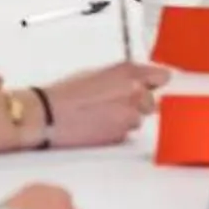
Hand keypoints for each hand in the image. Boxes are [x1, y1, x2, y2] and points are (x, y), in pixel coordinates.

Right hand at [39, 60, 171, 147]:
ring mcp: (129, 116)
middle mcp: (134, 93)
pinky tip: (96, 126)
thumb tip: (140, 80)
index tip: (151, 86)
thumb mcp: (96, 73)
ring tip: (99, 115)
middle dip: (137, 104)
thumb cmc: (65, 94)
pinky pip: (125, 133)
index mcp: (127, 72)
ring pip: (137, 119)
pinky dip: (115, 131)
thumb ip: (124, 76)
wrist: (47, 116)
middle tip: (112, 104)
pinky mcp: (121, 136)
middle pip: (151, 102)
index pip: (160, 77)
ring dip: (124, 119)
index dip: (154, 83)